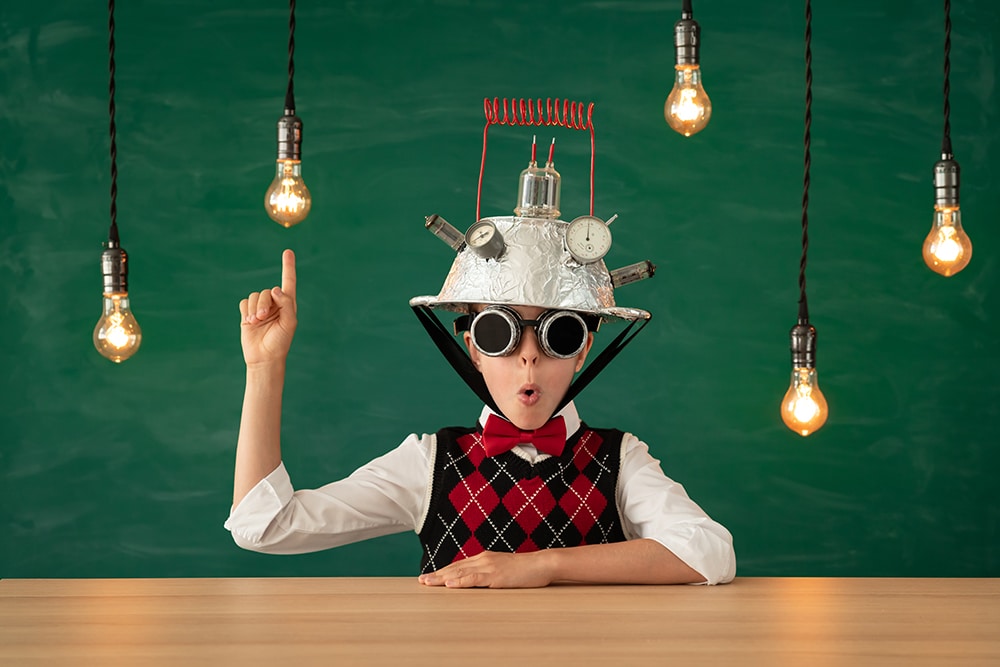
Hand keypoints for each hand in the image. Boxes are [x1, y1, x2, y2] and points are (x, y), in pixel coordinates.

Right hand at [239, 249, 297, 366]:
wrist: (264, 357)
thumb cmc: (280, 342)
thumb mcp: (289, 323)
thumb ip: (286, 304)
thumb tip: (275, 289)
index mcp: (288, 304)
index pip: (288, 282)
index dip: (288, 266)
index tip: (288, 252)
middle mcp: (274, 303)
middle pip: (266, 291)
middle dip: (263, 303)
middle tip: (263, 318)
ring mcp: (260, 308)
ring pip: (254, 295)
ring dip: (255, 308)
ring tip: (257, 322)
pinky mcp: (248, 313)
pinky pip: (244, 302)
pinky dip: (246, 311)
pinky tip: (250, 322)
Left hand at [418, 550, 553, 588]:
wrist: (541, 564)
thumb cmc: (525, 569)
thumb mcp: (503, 569)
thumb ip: (489, 572)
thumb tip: (477, 579)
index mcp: (484, 558)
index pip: (459, 565)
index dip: (443, 571)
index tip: (430, 576)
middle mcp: (483, 560)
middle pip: (455, 567)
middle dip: (437, 574)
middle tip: (421, 580)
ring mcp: (489, 567)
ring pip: (461, 572)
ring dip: (443, 578)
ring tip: (428, 582)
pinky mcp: (495, 575)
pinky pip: (475, 579)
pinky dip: (461, 581)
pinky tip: (450, 584)